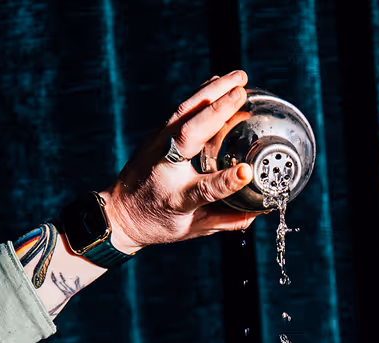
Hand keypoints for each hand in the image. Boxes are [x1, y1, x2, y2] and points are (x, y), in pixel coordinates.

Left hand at [101, 70, 257, 254]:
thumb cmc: (158, 224)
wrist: (118, 214)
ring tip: (238, 77)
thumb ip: (227, 221)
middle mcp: (163, 168)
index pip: (204, 189)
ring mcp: (155, 147)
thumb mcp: (193, 230)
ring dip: (211, 91)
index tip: (247, 172)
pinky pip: (180, 111)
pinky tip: (216, 83)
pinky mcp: (155, 136)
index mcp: (176, 199)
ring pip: (183, 112)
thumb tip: (259, 213)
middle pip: (189, 133)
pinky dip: (200, 95)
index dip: (226, 182)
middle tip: (242, 90)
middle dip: (216, 110)